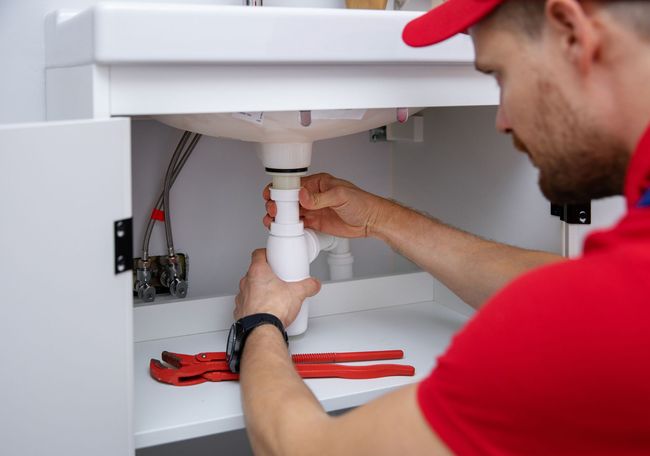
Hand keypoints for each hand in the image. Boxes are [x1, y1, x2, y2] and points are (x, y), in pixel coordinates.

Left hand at [235, 249, 320, 327]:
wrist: (261, 330)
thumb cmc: (272, 309)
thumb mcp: (297, 293)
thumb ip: (308, 286)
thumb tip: (313, 284)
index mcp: (258, 272)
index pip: (258, 254)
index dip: (266, 253)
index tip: (272, 256)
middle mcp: (246, 282)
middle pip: (255, 272)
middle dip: (266, 275)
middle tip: (278, 279)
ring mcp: (242, 297)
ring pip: (250, 288)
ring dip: (259, 290)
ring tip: (273, 297)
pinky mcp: (240, 310)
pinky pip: (247, 304)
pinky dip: (255, 305)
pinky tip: (265, 310)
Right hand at [263, 173, 387, 237]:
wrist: (370, 220)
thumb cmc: (361, 202)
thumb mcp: (340, 195)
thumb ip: (320, 197)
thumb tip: (302, 195)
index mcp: (318, 183)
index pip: (294, 184)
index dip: (280, 189)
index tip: (270, 194)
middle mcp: (313, 196)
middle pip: (288, 199)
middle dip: (277, 204)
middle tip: (273, 210)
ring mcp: (313, 210)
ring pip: (290, 212)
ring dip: (280, 216)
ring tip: (273, 220)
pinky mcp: (315, 223)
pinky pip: (298, 224)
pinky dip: (289, 227)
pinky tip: (283, 229)